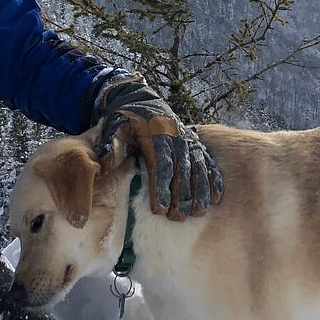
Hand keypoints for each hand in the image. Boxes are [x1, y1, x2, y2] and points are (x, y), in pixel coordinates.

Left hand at [91, 75, 223, 219]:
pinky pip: (208, 163)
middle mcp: (176, 137)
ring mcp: (188, 141)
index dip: (161, 188)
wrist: (141, 101)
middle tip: (177, 218)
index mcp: (155, 134)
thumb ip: (110, 146)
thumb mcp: (114, 128)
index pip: (160, 164)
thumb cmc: (125, 120)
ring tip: (198, 212)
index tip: (159, 209)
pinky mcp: (196, 144)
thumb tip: (104, 166)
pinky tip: (215, 198)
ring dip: (200, 191)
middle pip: (181, 170)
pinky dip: (213, 180)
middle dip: (181, 195)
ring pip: (198, 168)